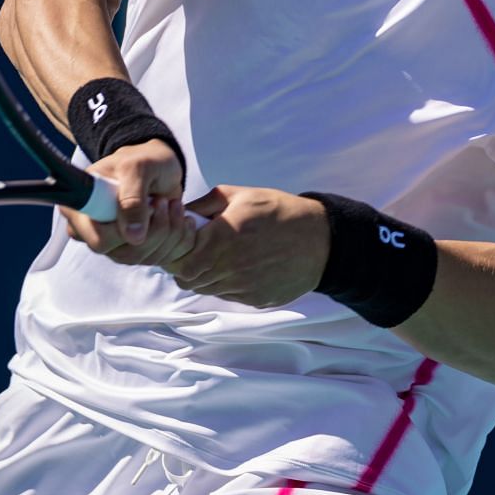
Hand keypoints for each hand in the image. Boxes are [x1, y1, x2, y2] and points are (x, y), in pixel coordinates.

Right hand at [59, 138, 195, 267]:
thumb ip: (132, 199)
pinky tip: (181, 218)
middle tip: (164, 202)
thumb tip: (133, 236)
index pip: (98, 239)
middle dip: (154, 229)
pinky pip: (160, 259)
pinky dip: (178, 239)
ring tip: (173, 204)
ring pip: (143, 257)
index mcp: (80, 209)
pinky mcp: (135, 251)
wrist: (159, 166)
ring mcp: (113, 245)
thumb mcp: (138, 169)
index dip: (125, 230)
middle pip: (122, 253)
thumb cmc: (142, 161)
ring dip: (169, 231)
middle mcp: (91, 231)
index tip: (149, 205)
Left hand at [168, 185, 330, 308]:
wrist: (320, 239)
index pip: (178, 262)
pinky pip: (229, 295)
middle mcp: (229, 268)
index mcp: (221, 240)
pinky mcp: (255, 299)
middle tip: (197, 250)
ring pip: (207, 289)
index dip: (175, 253)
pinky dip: (226, 284)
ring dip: (206, 275)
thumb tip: (182, 212)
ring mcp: (242, 288)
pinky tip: (240, 266)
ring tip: (221, 256)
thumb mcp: (241, 195)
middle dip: (186, 265)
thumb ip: (206, 204)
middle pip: (188, 280)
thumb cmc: (279, 212)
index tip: (185, 241)